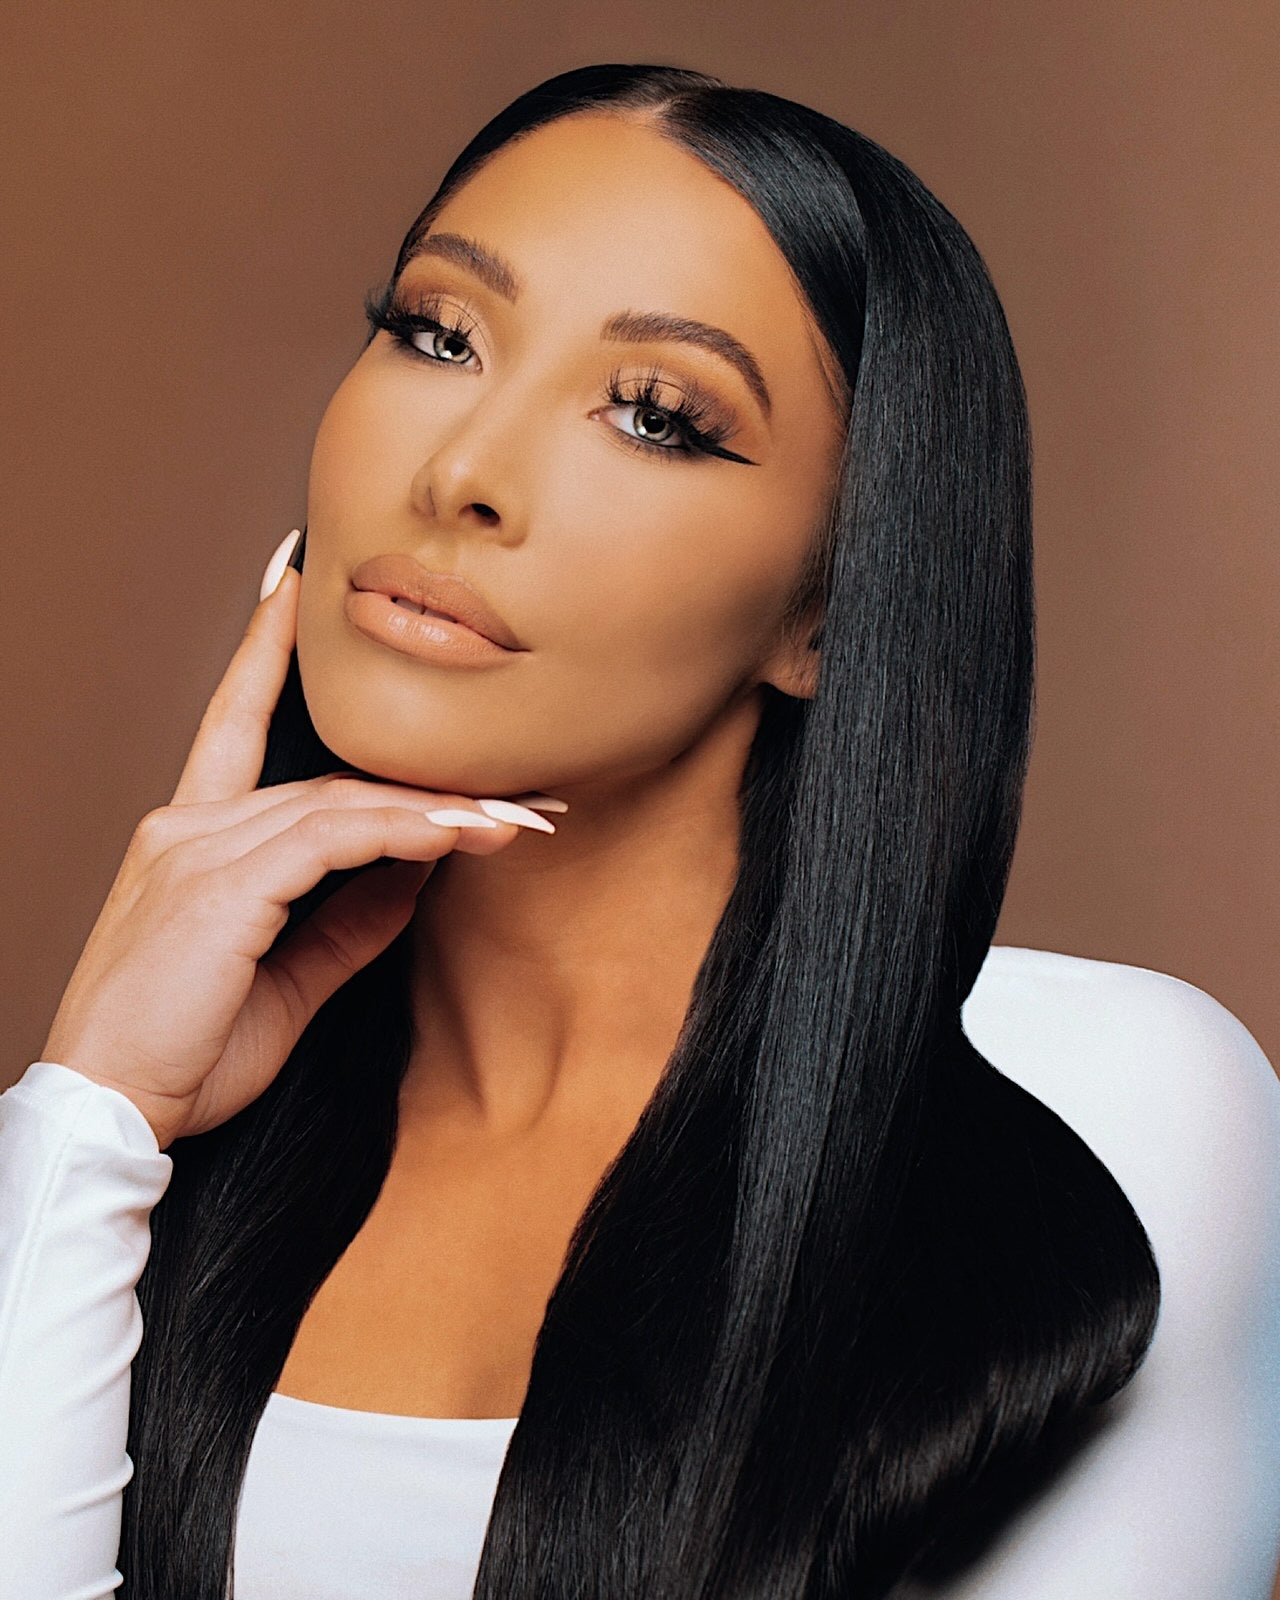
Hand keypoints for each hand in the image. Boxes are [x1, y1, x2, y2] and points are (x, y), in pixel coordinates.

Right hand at [39, 533, 559, 1149]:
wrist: (112, 1115)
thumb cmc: (185, 1052)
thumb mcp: (284, 980)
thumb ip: (346, 922)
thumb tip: (413, 878)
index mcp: (189, 836)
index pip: (235, 722)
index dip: (263, 652)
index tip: (292, 585)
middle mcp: (189, 825)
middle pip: (330, 775)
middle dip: (430, 782)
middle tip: (522, 792)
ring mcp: (199, 848)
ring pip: (341, 800)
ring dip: (438, 810)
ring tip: (517, 819)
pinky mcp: (220, 885)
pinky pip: (333, 838)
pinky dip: (403, 833)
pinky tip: (462, 836)